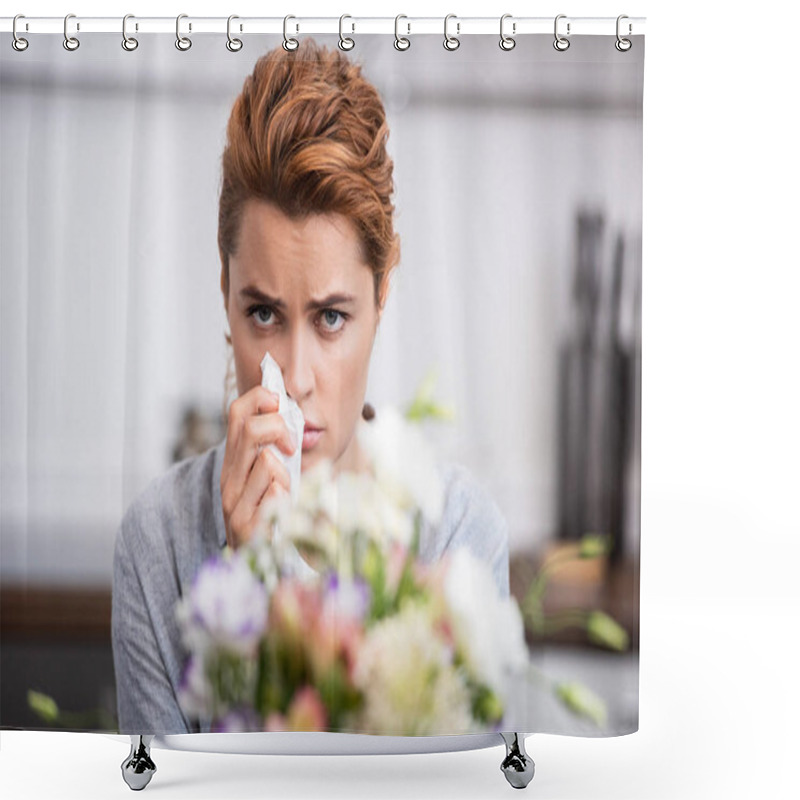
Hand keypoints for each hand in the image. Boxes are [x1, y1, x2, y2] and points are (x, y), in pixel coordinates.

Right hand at [220, 385, 296, 549]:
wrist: (257, 564)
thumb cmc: (272, 514)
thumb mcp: (273, 474)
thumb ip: (277, 448)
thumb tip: (292, 415)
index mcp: (234, 460)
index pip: (238, 411)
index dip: (261, 398)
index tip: (281, 407)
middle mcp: (229, 477)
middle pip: (252, 428)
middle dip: (280, 429)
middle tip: (291, 447)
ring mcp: (234, 501)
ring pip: (268, 462)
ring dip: (286, 474)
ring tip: (283, 491)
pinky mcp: (245, 524)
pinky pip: (275, 494)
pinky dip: (286, 498)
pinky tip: (282, 510)